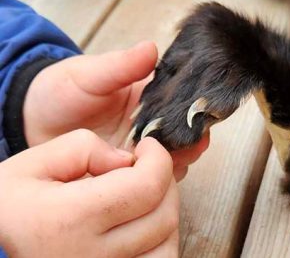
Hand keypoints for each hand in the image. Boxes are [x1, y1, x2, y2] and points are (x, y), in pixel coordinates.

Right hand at [0, 129, 178, 256]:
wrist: (0, 236)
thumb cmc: (15, 203)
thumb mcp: (35, 162)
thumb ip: (84, 148)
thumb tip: (127, 160)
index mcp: (71, 218)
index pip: (145, 187)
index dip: (158, 159)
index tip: (149, 147)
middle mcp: (90, 256)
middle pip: (163, 216)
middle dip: (165, 180)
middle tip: (147, 165)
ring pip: (167, 243)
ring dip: (166, 210)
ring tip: (146, 192)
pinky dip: (161, 238)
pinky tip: (144, 220)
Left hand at [23, 42, 208, 179]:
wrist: (35, 125)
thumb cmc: (61, 92)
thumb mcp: (88, 74)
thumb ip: (119, 65)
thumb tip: (151, 48)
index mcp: (149, 94)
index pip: (183, 98)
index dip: (196, 106)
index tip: (201, 115)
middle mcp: (152, 122)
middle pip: (186, 131)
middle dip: (193, 138)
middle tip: (192, 144)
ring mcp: (143, 148)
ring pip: (175, 156)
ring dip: (179, 160)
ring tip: (174, 161)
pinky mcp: (131, 171)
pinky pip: (154, 178)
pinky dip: (160, 180)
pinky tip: (158, 180)